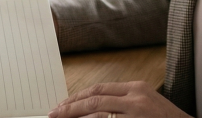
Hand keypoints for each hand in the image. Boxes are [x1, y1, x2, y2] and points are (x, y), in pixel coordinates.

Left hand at [48, 82, 190, 117]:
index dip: (78, 96)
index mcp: (137, 88)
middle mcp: (136, 98)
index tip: (63, 104)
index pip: (100, 89)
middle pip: (94, 100)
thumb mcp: (147, 104)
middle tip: (54, 114)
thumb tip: (93, 107)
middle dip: (70, 107)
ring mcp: (137, 114)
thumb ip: (124, 103)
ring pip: (98, 114)